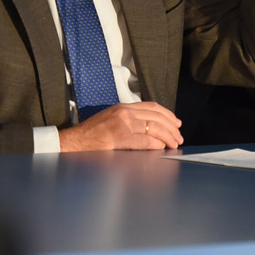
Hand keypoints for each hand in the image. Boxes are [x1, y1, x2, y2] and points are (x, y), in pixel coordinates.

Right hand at [59, 102, 182, 151]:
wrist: (75, 141)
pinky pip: (145, 141)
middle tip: (179, 137)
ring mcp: (123, 124)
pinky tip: (162, 148)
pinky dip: (156, 144)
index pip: (152, 106)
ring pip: (154, 128)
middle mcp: (124, 112)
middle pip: (157, 117)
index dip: (168, 114)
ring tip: (174, 144)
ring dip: (168, 137)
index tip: (176, 122)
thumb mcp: (111, 118)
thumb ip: (128, 119)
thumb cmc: (91, 134)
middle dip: (172, 127)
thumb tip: (149, 128)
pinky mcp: (121, 137)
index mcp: (123, 106)